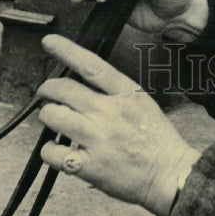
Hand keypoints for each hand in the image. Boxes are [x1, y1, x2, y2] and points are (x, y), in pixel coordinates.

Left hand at [38, 34, 200, 215]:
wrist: (168, 173)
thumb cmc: (156, 137)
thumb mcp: (143, 102)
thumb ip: (115, 91)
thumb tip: (83, 81)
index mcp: (126, 93)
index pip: (91, 66)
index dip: (67, 51)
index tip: (48, 42)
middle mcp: (110, 113)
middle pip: (64, 90)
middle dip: (47, 89)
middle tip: (45, 92)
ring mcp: (98, 139)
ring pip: (53, 116)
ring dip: (47, 115)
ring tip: (52, 119)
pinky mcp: (88, 166)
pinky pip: (52, 152)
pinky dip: (49, 148)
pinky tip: (57, 148)